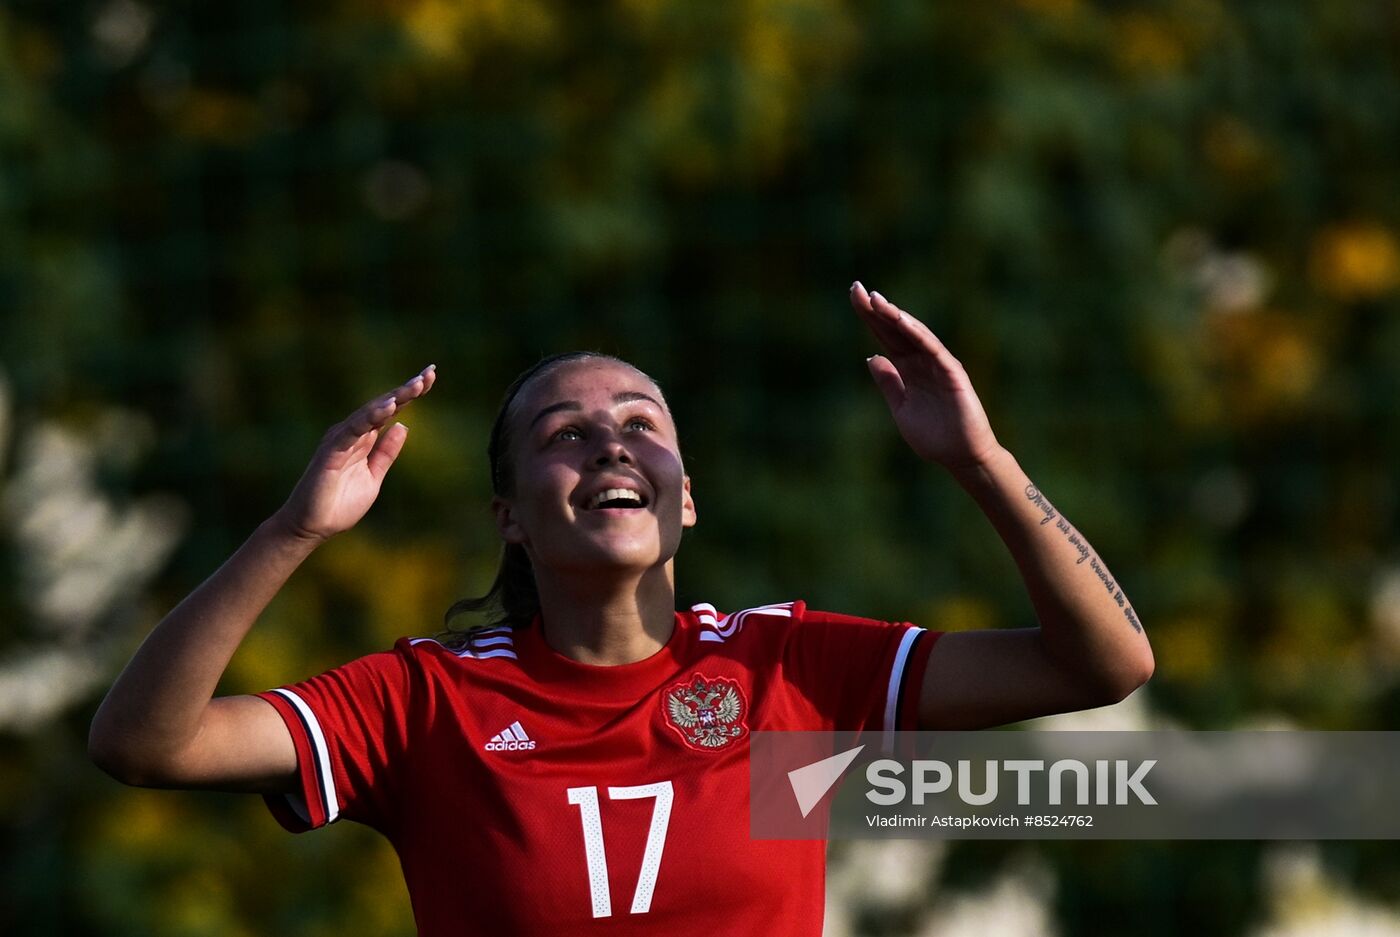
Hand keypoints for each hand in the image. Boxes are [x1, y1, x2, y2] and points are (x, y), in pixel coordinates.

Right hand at [273, 365, 436, 542]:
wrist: (313, 527)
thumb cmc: (339, 504)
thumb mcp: (374, 476)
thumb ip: (386, 453)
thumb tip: (403, 426)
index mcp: (364, 439)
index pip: (390, 411)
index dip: (409, 395)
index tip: (430, 377)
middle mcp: (352, 433)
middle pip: (382, 405)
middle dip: (406, 389)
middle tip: (429, 373)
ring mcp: (341, 440)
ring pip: (370, 413)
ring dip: (393, 398)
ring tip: (415, 385)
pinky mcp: (331, 451)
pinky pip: (354, 429)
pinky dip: (371, 417)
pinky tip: (389, 407)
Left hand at [850, 283, 1000, 471]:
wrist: (961, 457)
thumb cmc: (935, 436)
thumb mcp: (901, 409)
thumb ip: (889, 383)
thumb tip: (872, 358)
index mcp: (908, 369)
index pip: (885, 337)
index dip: (870, 317)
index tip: (853, 296)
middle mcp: (922, 362)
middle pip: (895, 329)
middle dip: (876, 310)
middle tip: (856, 288)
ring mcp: (937, 365)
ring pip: (913, 334)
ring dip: (895, 316)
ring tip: (875, 300)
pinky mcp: (951, 373)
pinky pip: (932, 349)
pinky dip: (917, 333)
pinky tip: (901, 320)